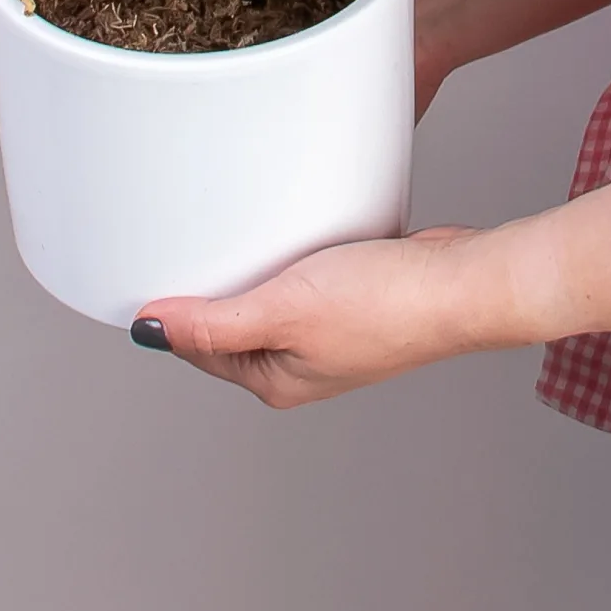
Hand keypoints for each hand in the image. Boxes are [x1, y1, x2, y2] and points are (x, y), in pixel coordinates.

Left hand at [132, 172, 610, 407]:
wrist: (460, 282)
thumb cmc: (385, 305)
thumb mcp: (282, 310)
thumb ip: (213, 323)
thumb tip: (150, 330)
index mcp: (274, 380)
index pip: (199, 347)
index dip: (174, 308)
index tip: (153, 264)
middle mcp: (300, 364)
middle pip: (232, 324)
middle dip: (212, 286)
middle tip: (190, 238)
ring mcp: (331, 333)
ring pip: (271, 298)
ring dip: (255, 267)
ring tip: (239, 229)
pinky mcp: (358, 300)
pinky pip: (306, 279)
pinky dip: (293, 255)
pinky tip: (293, 229)